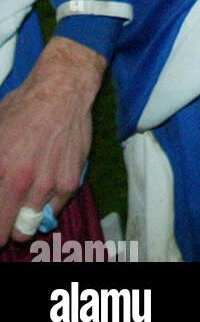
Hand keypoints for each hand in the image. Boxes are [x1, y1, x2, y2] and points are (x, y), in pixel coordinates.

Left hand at [0, 38, 103, 242]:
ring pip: (31, 226)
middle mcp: (23, 182)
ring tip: (25, 203)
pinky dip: (47, 205)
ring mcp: (49, 184)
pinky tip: (45, 186)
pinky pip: (54, 210)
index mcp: (0, 168)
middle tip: (5, 218)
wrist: (63, 89)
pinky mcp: (71, 181)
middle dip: (4, 230)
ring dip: (25, 219)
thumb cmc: (24, 106)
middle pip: (9, 232)